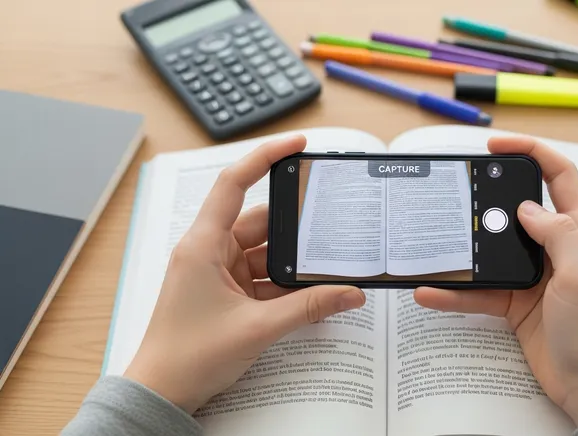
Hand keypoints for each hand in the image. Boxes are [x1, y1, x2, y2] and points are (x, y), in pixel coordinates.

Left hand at [124, 135, 365, 413]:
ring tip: (328, 264)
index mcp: (203, 245)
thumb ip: (309, 307)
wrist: (163, 393)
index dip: (265, 157)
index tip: (297, 145)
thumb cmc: (188, 356)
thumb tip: (350, 294)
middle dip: (296, 227)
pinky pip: (264, 276)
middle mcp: (209, 251)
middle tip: (331, 224)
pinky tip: (312, 290)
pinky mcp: (227, 292)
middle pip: (261, 221)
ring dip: (293, 261)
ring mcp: (218, 272)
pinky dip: (286, 283)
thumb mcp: (258, 328)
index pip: (234, 183)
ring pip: (265, 252)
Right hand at [414, 137, 577, 426]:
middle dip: (488, 195)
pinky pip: (479, 291)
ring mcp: (533, 275)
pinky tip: (431, 291)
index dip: (531, 151)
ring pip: (492, 250)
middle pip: (518, 207)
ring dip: (465, 247)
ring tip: (437, 239)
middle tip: (459, 189)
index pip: (558, 175)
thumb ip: (557, 233)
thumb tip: (525, 207)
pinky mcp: (515, 303)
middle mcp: (555, 247)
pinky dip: (454, 292)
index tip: (496, 145)